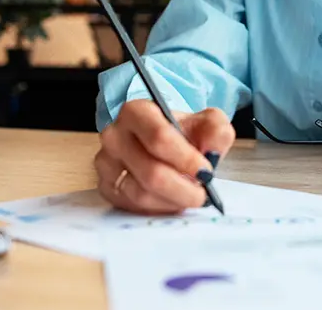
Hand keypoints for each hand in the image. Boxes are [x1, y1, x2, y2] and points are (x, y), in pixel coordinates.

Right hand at [95, 100, 234, 213]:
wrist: (162, 144)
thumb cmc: (181, 133)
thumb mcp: (205, 123)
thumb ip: (216, 130)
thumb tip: (213, 150)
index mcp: (136, 112)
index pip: (159, 138)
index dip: (186, 159)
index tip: (206, 172)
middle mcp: (114, 136)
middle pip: (151, 172)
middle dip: (183, 189)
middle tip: (203, 194)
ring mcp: (106, 163)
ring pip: (141, 194)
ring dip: (172, 201)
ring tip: (190, 197)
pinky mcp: (106, 187)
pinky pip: (133, 207)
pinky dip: (159, 208)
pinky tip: (172, 201)